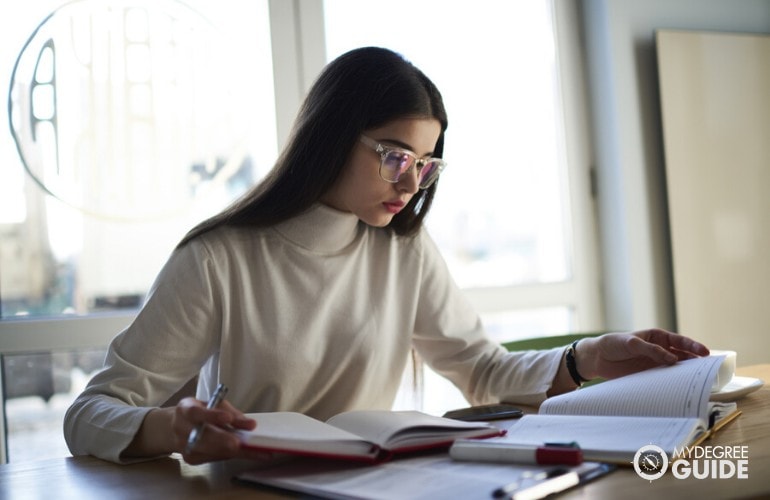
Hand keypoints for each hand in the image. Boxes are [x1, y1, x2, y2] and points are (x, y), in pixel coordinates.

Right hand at [172, 397, 257, 464]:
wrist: (178, 426)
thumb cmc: (202, 412)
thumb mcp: (216, 406)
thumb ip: (232, 414)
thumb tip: (250, 425)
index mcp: (185, 409)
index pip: (195, 412)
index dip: (211, 415)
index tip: (228, 418)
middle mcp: (180, 428)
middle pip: (198, 436)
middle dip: (219, 440)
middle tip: (236, 443)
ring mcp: (182, 445)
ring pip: (204, 450)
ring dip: (224, 450)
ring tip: (241, 449)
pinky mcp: (189, 458)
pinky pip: (208, 458)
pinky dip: (223, 455)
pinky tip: (233, 452)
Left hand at [576, 329, 709, 380]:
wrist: (597, 358)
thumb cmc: (614, 344)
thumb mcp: (631, 343)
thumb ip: (651, 350)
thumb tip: (672, 358)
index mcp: (657, 337)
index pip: (679, 341)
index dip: (693, 346)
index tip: (705, 352)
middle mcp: (660, 350)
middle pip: (682, 355)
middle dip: (696, 361)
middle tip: (708, 368)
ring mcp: (656, 363)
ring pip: (676, 368)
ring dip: (686, 373)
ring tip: (699, 379)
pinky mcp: (650, 375)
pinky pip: (665, 378)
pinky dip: (673, 382)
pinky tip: (681, 387)